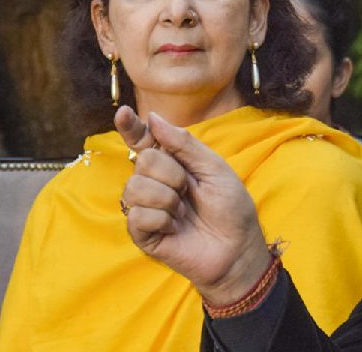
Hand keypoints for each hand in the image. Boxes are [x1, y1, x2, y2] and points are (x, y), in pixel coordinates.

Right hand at [115, 106, 271, 304]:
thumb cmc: (231, 207)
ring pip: (135, 187)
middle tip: (190, 190)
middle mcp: (154, 182)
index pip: (143, 141)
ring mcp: (145, 208)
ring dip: (167, 198)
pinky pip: (137, 215)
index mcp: (171, 163)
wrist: (238, 248)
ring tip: (183, 211)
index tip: (123, 113)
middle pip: (143, 161)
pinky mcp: (142, 233)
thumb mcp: (214, 168)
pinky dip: (162, 219)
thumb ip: (184, 143)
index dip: (131, 127)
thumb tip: (153, 118)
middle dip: (172, 174)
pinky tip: (175, 228)